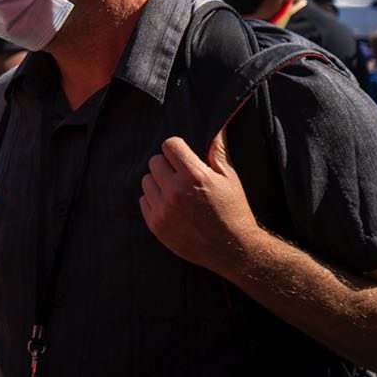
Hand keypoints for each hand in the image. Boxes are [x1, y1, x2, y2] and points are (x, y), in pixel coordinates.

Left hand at [139, 131, 262, 276]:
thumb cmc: (234, 211)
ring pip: (146, 180)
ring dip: (159, 183)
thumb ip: (217, 150)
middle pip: (154, 161)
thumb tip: (215, 126)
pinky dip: (154, 201)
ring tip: (177, 193)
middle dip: (167, 166)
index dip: (178, 149)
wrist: (234, 250)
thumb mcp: (230, 178)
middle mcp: (176, 191)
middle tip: (181, 177)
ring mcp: (164, 210)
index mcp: (195, 176)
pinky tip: (172, 207)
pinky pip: (143, 201)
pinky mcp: (156, 225)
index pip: (169, 145)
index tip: (185, 158)